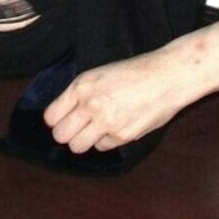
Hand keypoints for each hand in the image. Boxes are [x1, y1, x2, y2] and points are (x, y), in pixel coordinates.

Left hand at [41, 48, 183, 153]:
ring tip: (96, 129)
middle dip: (66, 134)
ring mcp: (106, 122)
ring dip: (84, 141)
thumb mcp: (100, 74)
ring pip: (78, 147)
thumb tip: (65, 114)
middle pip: (61, 136)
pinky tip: (118, 125)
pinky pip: (103, 147)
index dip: (56, 120)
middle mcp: (90, 104)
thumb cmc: (135, 71)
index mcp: (82, 85)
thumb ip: (81, 94)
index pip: (51, 116)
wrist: (167, 76)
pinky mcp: (122, 137)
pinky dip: (107, 140)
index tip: (63, 119)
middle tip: (77, 128)